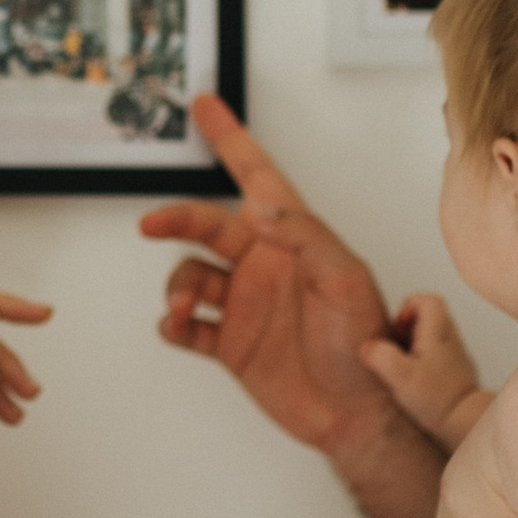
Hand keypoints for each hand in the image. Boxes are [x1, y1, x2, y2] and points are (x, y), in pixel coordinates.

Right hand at [140, 97, 397, 449]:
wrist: (360, 412)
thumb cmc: (365, 341)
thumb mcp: (346, 278)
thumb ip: (304, 236)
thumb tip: (257, 210)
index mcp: (293, 239)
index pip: (257, 176)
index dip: (231, 139)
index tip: (206, 105)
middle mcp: (263, 266)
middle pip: (205, 227)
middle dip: (176, 221)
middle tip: (152, 225)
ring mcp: (244, 306)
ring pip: (190, 278)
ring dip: (178, 287)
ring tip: (187, 307)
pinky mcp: (231, 346)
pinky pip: (188, 328)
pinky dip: (174, 324)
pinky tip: (180, 326)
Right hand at [362, 290, 488, 448]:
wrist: (464, 421)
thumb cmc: (436, 399)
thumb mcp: (401, 377)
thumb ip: (381, 357)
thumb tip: (367, 347)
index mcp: (439, 332)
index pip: (428, 299)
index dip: (408, 306)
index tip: (398, 329)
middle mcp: (450, 338)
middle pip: (428, 314)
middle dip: (406, 327)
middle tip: (396, 347)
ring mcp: (453, 353)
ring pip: (430, 333)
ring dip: (412, 344)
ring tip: (402, 364)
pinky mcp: (452, 369)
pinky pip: (434, 352)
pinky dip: (420, 359)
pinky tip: (412, 378)